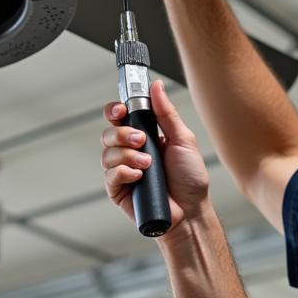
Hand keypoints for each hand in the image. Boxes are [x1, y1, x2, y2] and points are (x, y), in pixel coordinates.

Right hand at [101, 79, 209, 231]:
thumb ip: (167, 113)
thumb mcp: (183, 140)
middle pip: (108, 133)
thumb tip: (156, 86)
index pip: (121, 117)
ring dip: (127, 156)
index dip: (116, 110)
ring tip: (147, 164)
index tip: (121, 109)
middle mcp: (130, 151)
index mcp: (144, 136)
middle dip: (122, 134)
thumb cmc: (190, 179)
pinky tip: (139, 177)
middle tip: (141, 140)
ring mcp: (122, 171)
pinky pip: (110, 175)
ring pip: (107, 153)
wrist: (190, 211)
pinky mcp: (118, 190)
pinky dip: (123, 173)